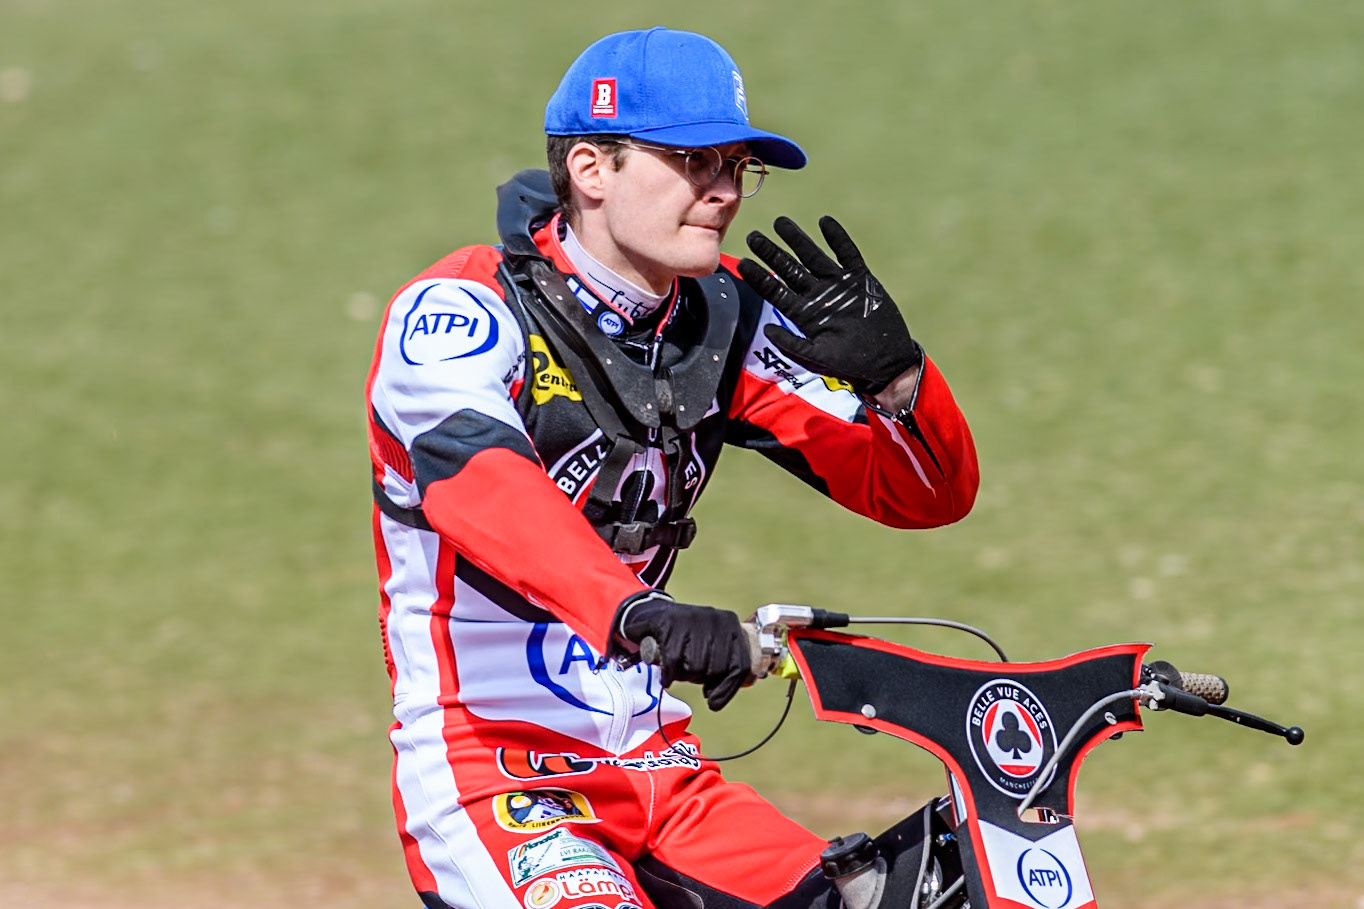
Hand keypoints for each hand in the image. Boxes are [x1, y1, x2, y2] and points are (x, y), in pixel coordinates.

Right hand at [614, 591, 750, 710]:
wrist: (656, 614)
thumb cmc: (688, 640)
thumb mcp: (712, 647)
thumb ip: (723, 667)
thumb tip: (717, 701)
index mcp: (732, 626)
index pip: (739, 665)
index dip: (727, 689)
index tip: (713, 702)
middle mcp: (716, 619)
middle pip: (717, 669)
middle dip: (701, 679)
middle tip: (690, 676)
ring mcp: (694, 618)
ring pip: (695, 667)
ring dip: (684, 676)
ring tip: (678, 670)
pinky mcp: (670, 622)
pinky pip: (674, 661)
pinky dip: (668, 674)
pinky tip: (666, 677)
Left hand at [738, 216, 922, 395]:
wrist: (886, 362)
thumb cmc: (850, 363)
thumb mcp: (817, 358)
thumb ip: (791, 345)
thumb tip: (766, 331)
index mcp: (804, 314)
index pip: (775, 291)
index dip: (759, 277)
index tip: (744, 263)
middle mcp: (817, 295)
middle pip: (789, 269)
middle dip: (771, 252)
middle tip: (753, 236)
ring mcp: (838, 285)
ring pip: (813, 256)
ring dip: (797, 240)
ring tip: (780, 223)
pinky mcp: (860, 279)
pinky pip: (847, 254)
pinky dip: (837, 238)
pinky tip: (825, 222)